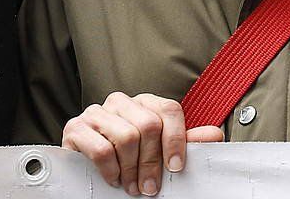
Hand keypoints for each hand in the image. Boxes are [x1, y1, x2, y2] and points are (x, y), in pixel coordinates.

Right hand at [61, 92, 222, 195]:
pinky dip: (111, 170)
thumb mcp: (158, 152)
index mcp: (143, 103)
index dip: (176, 140)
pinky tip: (113, 178)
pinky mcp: (75, 128)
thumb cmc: (125, 159)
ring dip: (132, 170)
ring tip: (131, 186)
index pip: (168, 109)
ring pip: (127, 136)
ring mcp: (96, 112)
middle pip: (148, 124)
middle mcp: (120, 102)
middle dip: (152, 162)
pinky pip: (101, 149)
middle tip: (150, 187)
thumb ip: (184, 143)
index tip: (175, 167)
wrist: (85, 169)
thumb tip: (214, 135)